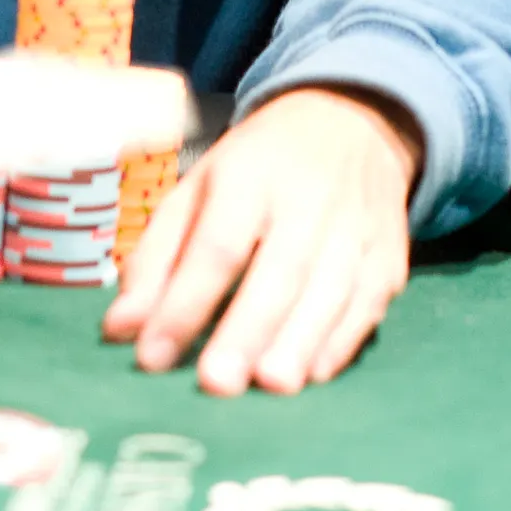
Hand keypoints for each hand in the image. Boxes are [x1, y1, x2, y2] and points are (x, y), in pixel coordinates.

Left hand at [102, 87, 420, 394]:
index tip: (152, 356)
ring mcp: (356, 228)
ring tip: (270, 387)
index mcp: (248, 177)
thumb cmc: (257, 170)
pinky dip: (342, 342)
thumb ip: (157, 259)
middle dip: (247, 329)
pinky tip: (313, 373)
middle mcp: (307, 200)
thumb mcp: (198, 190)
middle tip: (217, 384)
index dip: (185, 302)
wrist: (350, 123)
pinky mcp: (389, 256)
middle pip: (279, 271)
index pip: (216, 245)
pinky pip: (368, 304)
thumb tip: (121, 330)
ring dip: (299, 342)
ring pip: (330, 291)